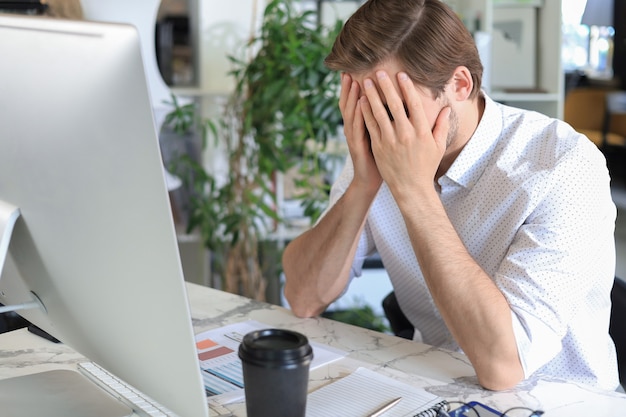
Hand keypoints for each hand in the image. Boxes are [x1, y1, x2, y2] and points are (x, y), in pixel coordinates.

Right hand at [339, 73, 381, 191]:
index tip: (355, 70)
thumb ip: (381, 119)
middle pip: (348, 104)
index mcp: (359, 125)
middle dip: (348, 87)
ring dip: (352, 97)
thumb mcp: (378, 135)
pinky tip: (361, 103)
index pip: (355, 102)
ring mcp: (353, 137)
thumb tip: (391, 102)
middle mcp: (353, 128)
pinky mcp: (357, 146)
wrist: (369, 179)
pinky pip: (357, 127)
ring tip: (353, 81)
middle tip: (348, 70)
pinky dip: (358, 114)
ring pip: (350, 113)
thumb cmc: (378, 158)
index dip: (353, 87)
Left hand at [359, 71, 449, 197]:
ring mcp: (390, 140)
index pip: (414, 104)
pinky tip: (362, 101)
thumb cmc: (426, 167)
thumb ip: (442, 126)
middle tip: (378, 72)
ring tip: (366, 82)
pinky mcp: (378, 147)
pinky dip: (365, 113)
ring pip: (379, 113)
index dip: (407, 88)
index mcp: (422, 131)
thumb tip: (446, 109)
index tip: (401, 75)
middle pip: (395, 105)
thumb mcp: (438, 147)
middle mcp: (405, 134)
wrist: (411, 188)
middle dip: (386, 86)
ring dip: (372, 95)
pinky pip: (371, 126)